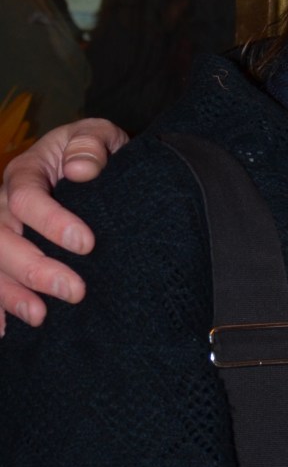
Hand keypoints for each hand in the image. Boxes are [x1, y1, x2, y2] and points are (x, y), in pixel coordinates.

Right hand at [0, 119, 125, 329]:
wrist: (92, 167)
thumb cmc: (95, 152)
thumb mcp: (99, 135)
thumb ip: (92, 144)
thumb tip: (81, 170)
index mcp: (26, 172)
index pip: (26, 196)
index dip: (51, 222)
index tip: (87, 244)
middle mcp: (4, 203)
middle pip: (0, 235)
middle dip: (33, 267)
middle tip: (74, 290)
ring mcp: (2, 230)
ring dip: (11, 293)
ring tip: (40, 317)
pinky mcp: (7, 255)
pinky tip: (4, 331)